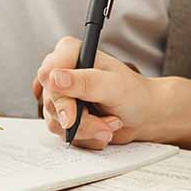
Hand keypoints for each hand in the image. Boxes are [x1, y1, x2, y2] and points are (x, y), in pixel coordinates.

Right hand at [34, 37, 156, 149]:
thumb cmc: (132, 93)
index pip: (48, 72)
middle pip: (52, 102)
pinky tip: (103, 128)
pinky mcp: (63, 115)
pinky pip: (63, 133)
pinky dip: (87, 136)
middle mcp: (61, 72)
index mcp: (71, 53)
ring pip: (56, 121)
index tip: (72, 115)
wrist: (142, 115)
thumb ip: (84, 81)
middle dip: (80, 119)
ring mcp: (61, 96)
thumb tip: (54, 78)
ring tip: (111, 123)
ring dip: (87, 129)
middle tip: (106, 123)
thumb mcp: (113, 85)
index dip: (58, 95)